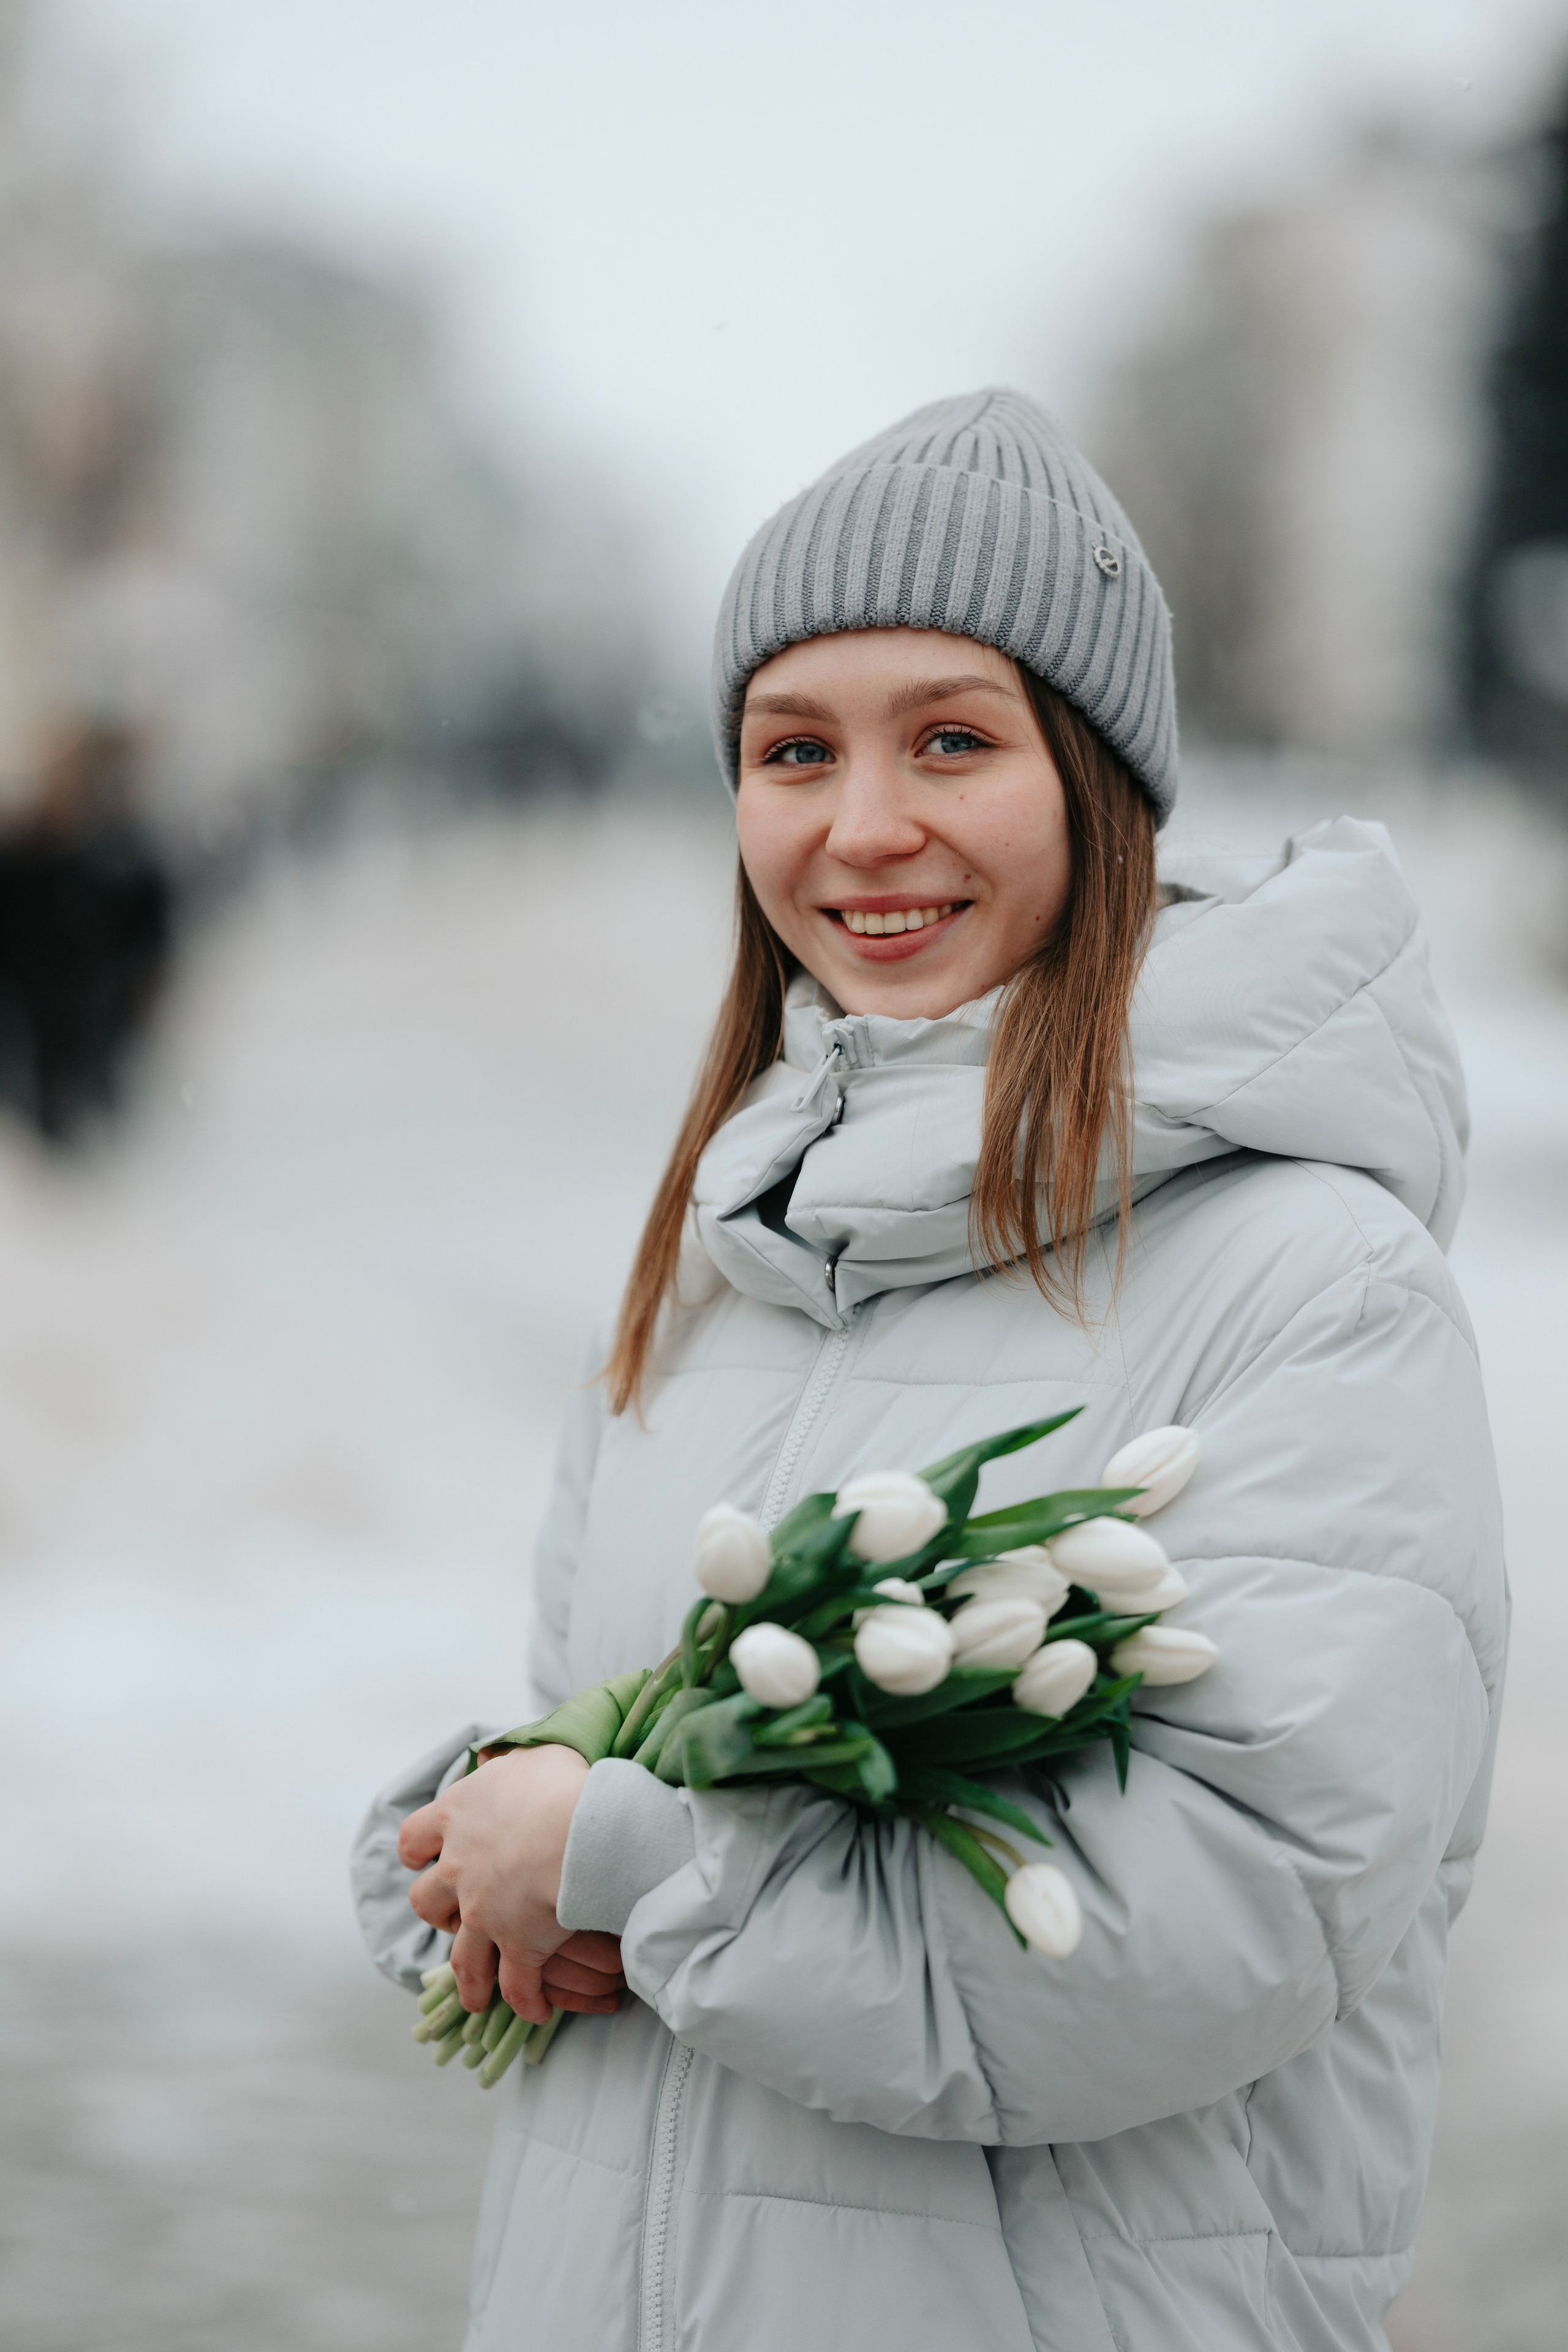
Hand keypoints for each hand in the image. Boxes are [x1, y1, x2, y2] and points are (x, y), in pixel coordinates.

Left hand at [398, 1745, 592, 2024]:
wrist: (585, 1828)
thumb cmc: (560, 1781)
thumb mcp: (529, 1754)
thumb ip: (507, 1760)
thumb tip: (495, 1755)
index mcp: (456, 1817)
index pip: (412, 1838)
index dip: (417, 1851)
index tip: (425, 1857)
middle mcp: (459, 1869)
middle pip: (425, 1902)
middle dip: (437, 1913)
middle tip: (455, 1918)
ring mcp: (483, 1913)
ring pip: (462, 1958)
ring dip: (469, 1980)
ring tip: (477, 1997)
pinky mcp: (517, 1947)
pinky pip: (515, 1985)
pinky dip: (525, 2001)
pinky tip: (535, 2011)